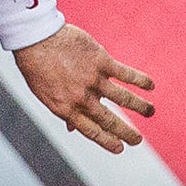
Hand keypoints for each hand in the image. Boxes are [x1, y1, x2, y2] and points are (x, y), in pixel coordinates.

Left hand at [13, 23, 154, 152]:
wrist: (35, 38)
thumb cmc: (38, 67)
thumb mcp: (46, 94)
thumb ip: (64, 110)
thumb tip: (72, 129)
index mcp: (66, 109)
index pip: (92, 131)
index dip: (108, 141)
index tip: (120, 148)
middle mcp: (81, 98)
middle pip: (109, 119)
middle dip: (126, 132)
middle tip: (138, 140)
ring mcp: (92, 80)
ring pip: (123, 98)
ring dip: (140, 106)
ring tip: (150, 112)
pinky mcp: (100, 61)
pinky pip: (125, 74)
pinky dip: (140, 80)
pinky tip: (150, 85)